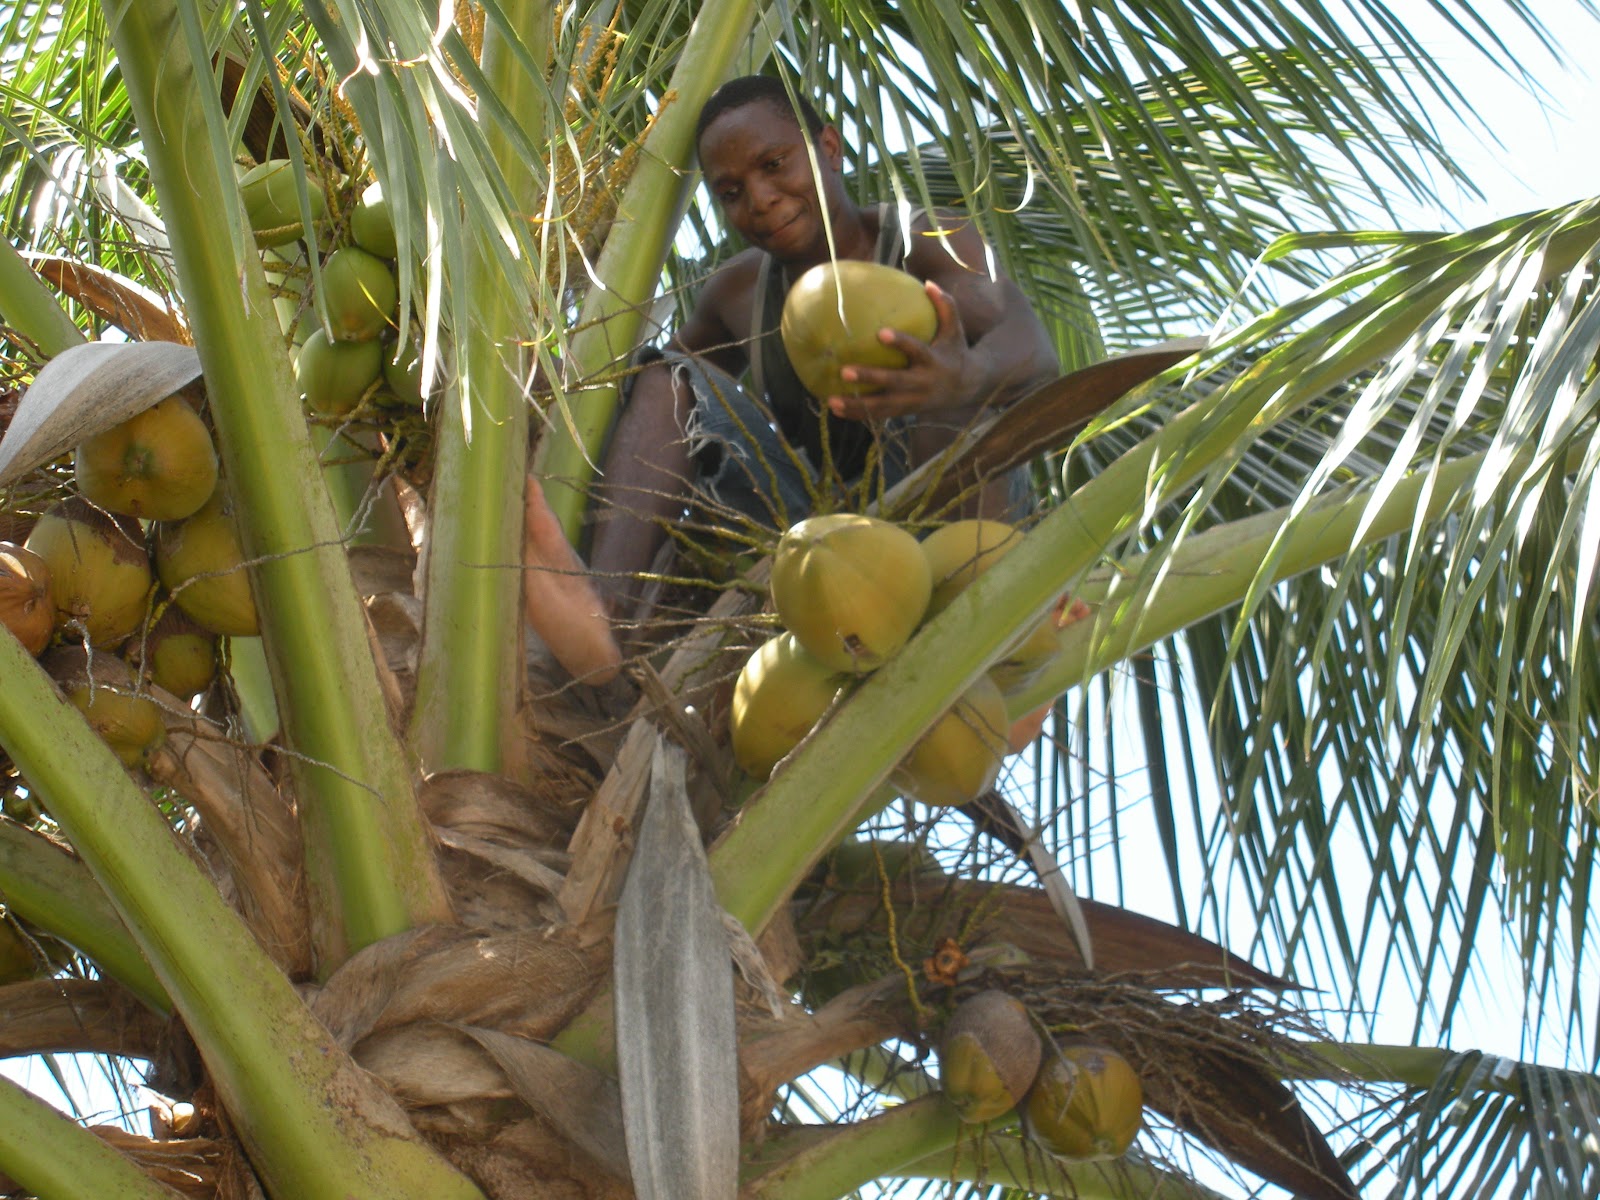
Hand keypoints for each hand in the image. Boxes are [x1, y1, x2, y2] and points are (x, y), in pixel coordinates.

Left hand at [825, 281, 977, 421]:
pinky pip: (879, 415)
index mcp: (933, 361)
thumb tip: (928, 283)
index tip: (881, 333)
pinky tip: (836, 410)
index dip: (900, 343)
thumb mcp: (955, 329)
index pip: (916, 350)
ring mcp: (912, 401)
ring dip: (857, 405)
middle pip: (893, 382)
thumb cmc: (955, 351)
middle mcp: (922, 383)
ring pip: (883, 406)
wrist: (967, 389)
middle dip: (870, 378)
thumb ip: (945, 306)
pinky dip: (859, 415)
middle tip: (844, 371)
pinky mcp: (905, 411)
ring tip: (831, 401)